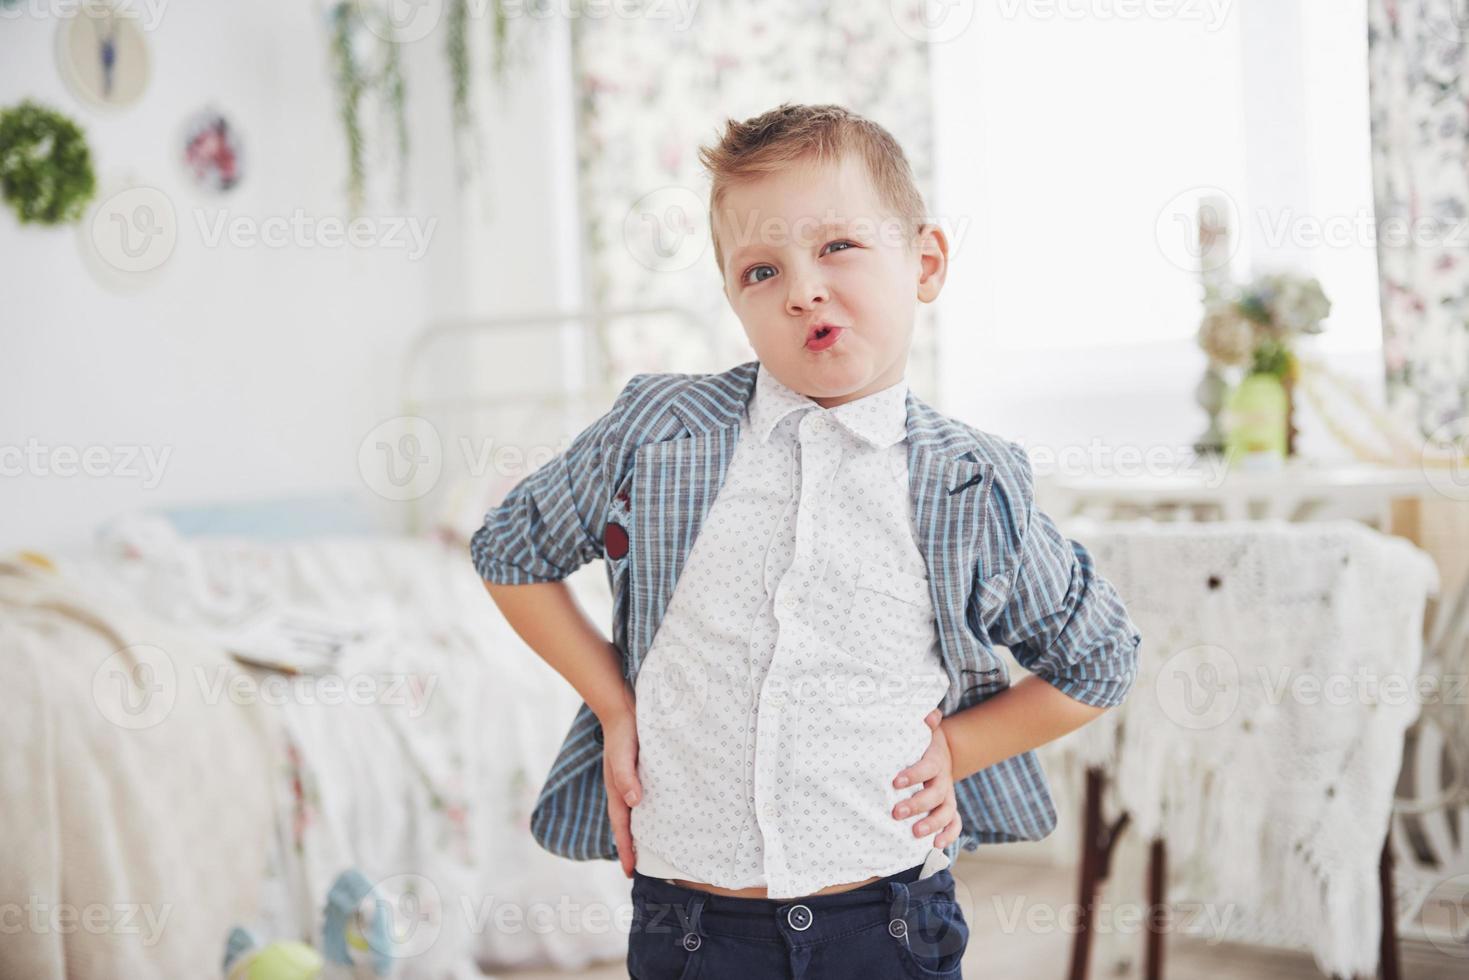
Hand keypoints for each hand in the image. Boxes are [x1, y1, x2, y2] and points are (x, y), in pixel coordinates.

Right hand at [601, 701, 642, 877]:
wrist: (623, 708)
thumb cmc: (622, 732)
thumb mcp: (622, 754)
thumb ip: (626, 777)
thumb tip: (634, 803)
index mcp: (616, 791)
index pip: (621, 827)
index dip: (626, 850)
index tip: (630, 873)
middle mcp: (623, 790)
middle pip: (627, 825)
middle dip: (632, 848)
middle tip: (642, 870)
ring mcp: (631, 782)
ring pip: (635, 814)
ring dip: (641, 832)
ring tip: (652, 850)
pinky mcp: (641, 773)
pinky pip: (644, 799)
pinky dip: (650, 812)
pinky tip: (661, 814)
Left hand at [891, 708, 961, 848]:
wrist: (940, 751)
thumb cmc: (921, 742)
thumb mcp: (922, 730)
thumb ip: (925, 722)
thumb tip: (929, 714)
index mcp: (934, 760)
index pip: (927, 767)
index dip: (913, 775)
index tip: (895, 782)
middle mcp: (943, 779)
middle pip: (936, 794)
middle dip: (917, 804)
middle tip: (897, 812)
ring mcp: (948, 795)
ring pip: (946, 812)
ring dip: (932, 824)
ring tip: (914, 833)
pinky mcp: (949, 808)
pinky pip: (955, 824)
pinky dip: (949, 835)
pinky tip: (936, 845)